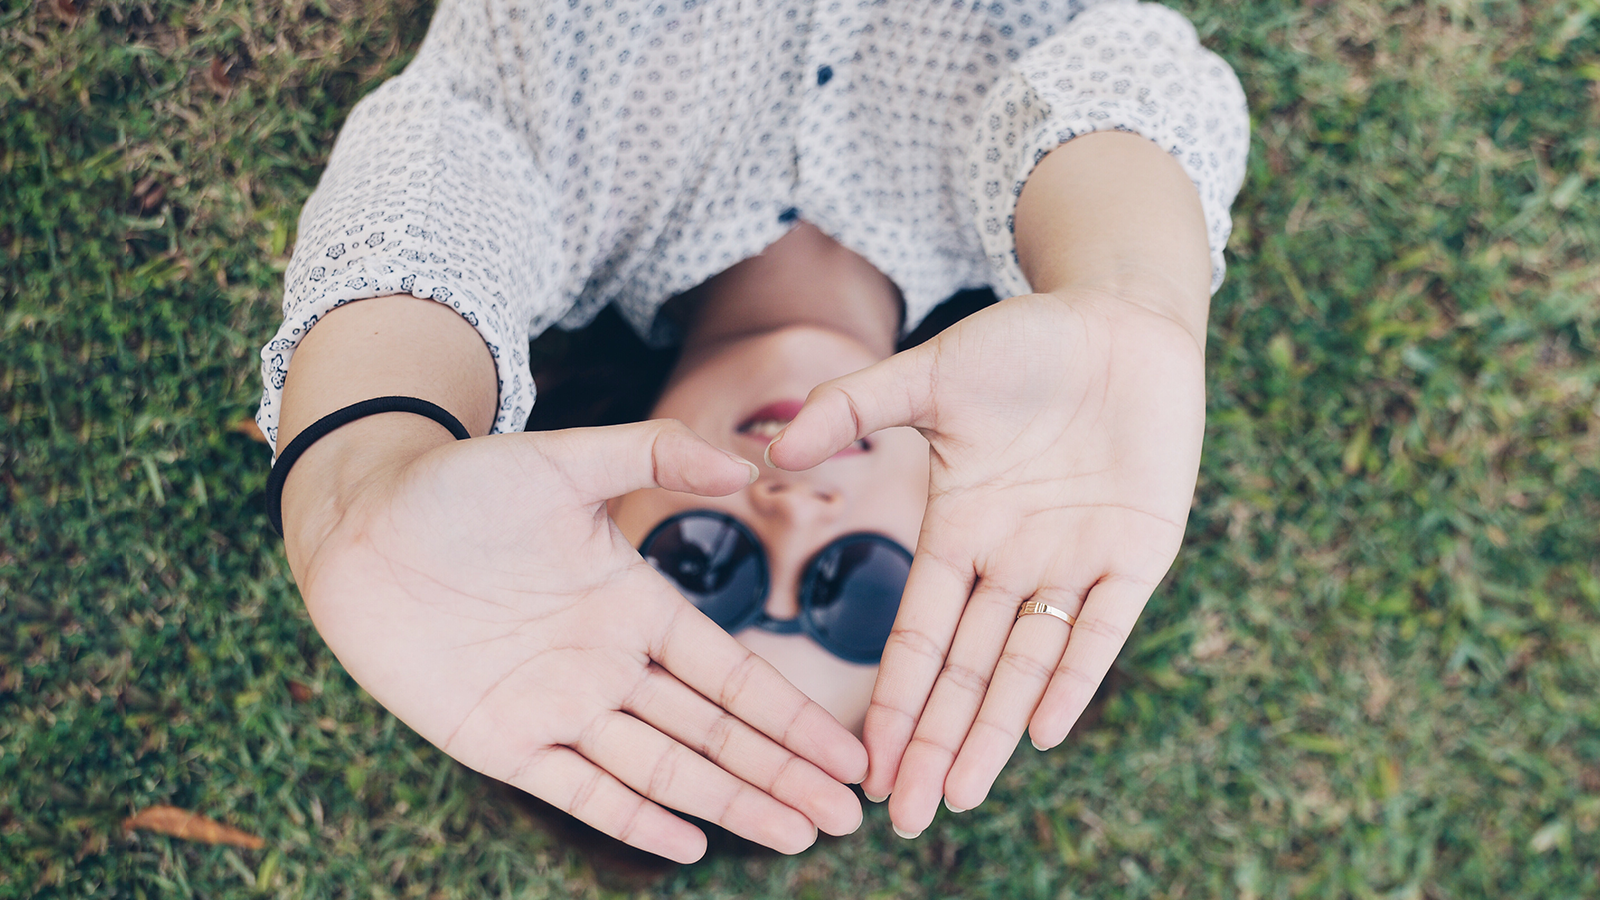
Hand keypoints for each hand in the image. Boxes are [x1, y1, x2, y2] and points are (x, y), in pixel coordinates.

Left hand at [289, 418, 867, 861]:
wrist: (360, 524)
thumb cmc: (460, 485)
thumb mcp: (565, 461)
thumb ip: (655, 454)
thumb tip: (747, 461)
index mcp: (635, 605)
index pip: (732, 674)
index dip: (791, 716)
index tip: (849, 751)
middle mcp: (609, 665)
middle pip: (714, 733)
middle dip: (782, 774)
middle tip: (849, 816)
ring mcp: (558, 708)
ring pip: (662, 767)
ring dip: (731, 800)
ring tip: (798, 837)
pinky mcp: (500, 741)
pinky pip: (577, 789)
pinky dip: (633, 817)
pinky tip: (689, 842)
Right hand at [766, 290, 1204, 836]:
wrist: (1120, 318)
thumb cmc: (1023, 342)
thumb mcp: (930, 374)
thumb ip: (854, 407)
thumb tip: (776, 449)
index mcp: (957, 530)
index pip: (918, 636)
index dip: (894, 699)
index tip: (864, 761)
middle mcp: (1010, 561)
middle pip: (967, 671)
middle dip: (934, 742)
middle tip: (906, 817)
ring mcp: (1073, 560)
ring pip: (1027, 664)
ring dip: (993, 731)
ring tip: (959, 795)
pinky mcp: (1138, 549)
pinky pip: (1102, 627)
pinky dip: (1073, 677)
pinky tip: (1041, 731)